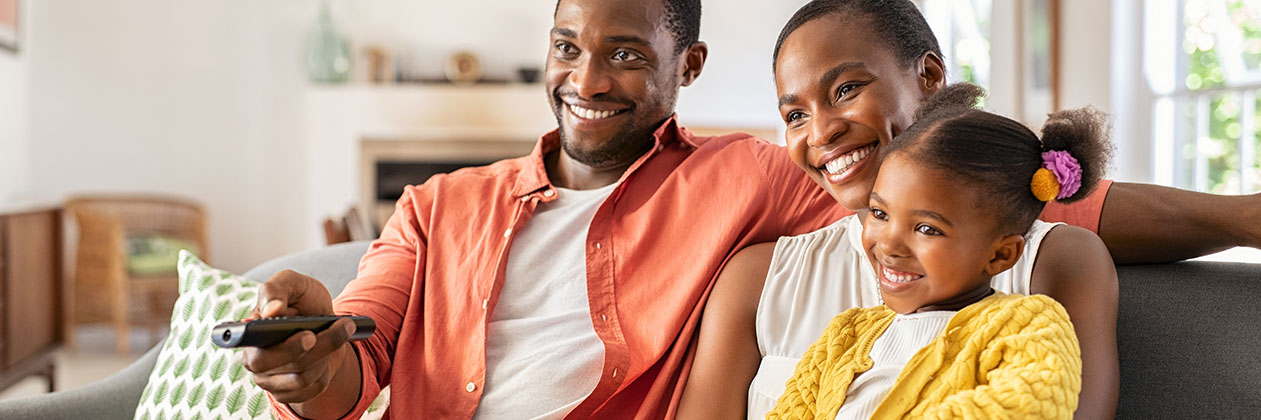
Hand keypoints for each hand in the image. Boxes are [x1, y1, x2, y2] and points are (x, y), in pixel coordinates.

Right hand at [241, 270, 356, 403]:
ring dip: (328, 352)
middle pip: (284, 367)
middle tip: (338, 328)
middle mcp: (255, 361)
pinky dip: (327, 370)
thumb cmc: (301, 300)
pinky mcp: (289, 393)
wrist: (323, 320)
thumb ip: (275, 290)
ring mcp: (270, 380)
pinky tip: (328, 353)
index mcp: (249, 335)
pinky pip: (313, 389)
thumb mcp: (292, 283)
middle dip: (317, 348)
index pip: (255, 352)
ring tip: (339, 330)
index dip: (284, 348)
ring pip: (303, 377)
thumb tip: (271, 311)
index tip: (309, 335)